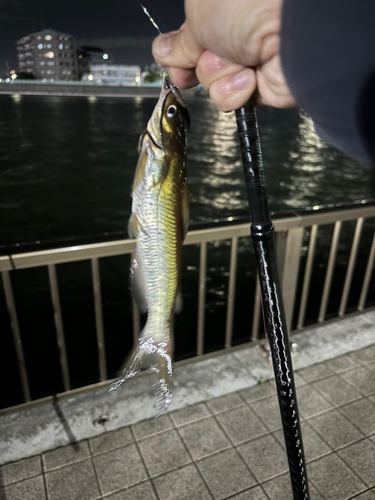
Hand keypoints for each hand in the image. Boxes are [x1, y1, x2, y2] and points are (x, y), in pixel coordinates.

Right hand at [152, 0, 294, 110]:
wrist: (293, 31)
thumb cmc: (250, 4)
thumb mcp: (198, 12)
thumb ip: (180, 37)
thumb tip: (164, 50)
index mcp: (221, 7)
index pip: (190, 33)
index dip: (179, 48)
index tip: (174, 56)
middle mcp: (235, 31)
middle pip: (197, 60)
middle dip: (194, 64)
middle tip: (201, 59)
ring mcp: (248, 59)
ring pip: (210, 81)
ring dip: (216, 74)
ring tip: (237, 58)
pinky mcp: (259, 87)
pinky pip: (229, 99)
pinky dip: (233, 90)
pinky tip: (249, 76)